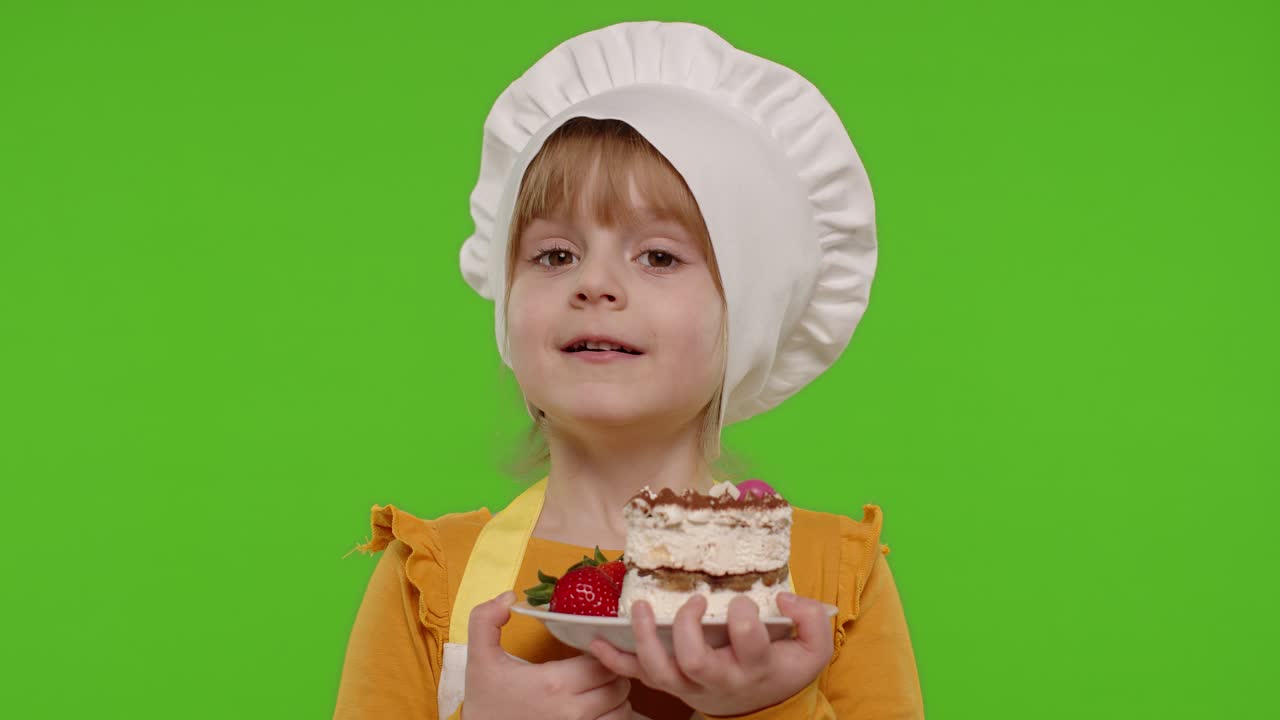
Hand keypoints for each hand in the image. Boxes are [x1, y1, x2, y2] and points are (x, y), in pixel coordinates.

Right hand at [463, 590, 632, 719]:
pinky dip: (612, 717)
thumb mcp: (479, 658)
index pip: (604, 662)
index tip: (592, 650)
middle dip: (613, 672)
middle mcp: (572, 711)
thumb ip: (486, 620)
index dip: (603, 653)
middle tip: (598, 666)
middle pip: (619, 685)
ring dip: (616, 697)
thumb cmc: (485, 702)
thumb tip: (509, 596)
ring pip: (621, 710)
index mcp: (553, 683)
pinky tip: (596, 710)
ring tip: (599, 688)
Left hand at [587, 593, 831, 716]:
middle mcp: (719, 678)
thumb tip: (783, 597)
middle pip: (694, 659)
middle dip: (687, 625)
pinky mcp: (671, 684)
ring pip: (661, 670)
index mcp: (755, 665)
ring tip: (640, 607)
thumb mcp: (812, 649)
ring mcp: (690, 685)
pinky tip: (595, 643)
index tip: (740, 601)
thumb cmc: (783, 667)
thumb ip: (811, 619)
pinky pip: (639, 677)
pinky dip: (615, 661)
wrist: (764, 704)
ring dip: (645, 638)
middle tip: (692, 601)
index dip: (742, 615)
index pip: (747, 639)